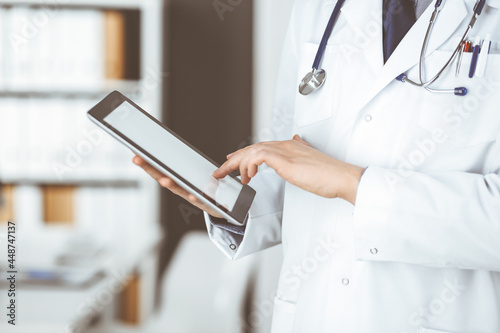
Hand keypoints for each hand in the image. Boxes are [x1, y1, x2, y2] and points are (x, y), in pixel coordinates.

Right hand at [132, 156, 223, 218]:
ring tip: (164, 180)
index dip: (144, 160)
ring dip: (170, 184)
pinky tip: (193, 194)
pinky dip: (195, 197)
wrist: (216, 205)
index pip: (156, 168)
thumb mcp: (189, 172)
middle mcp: (178, 188)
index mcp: (174, 179)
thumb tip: (168, 145)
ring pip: (177, 189)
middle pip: (160, 177)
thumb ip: (180, 161)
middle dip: (149, 168)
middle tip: (137, 159)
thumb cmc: (199, 187)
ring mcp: (188, 195)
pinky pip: (199, 199)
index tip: (133, 150)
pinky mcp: (202, 202)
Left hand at [213, 135, 363, 204]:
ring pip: (252, 151)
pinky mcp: (285, 159)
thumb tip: (296, 143)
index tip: (236, 162)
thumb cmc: (330, 175)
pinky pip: (258, 157)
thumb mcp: (311, 163)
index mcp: (291, 147)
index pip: (262, 147)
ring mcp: (285, 151)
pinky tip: (249, 175)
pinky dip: (250, 165)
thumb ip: (301, 154)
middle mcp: (286, 146)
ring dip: (239, 165)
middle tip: (222, 168)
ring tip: (233, 177)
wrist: (342, 177)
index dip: (246, 154)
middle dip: (236, 159)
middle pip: (253, 148)